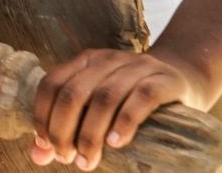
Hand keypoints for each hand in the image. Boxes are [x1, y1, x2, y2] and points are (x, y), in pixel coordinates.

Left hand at [30, 47, 201, 168]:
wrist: (184, 78)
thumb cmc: (132, 99)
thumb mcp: (99, 108)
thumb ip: (68, 128)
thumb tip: (37, 155)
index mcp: (86, 62)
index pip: (52, 83)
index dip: (42, 115)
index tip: (45, 145)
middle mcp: (108, 60)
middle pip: (74, 93)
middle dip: (63, 130)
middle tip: (67, 157)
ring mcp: (137, 67)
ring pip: (105, 97)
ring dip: (91, 133)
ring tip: (88, 161)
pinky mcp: (164, 81)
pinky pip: (142, 98)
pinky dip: (125, 122)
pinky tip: (117, 143)